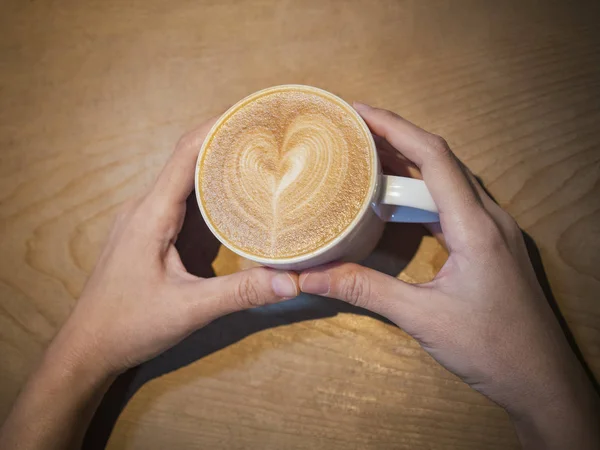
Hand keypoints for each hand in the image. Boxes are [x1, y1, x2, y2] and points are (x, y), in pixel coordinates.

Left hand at [51, 117, 299, 375]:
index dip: (219, 127)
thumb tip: (293, 281)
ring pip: (185, 178)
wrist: (88, 347)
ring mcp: (145, 218)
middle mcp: (146, 207)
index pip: (187, 153)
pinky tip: (233, 196)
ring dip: (218, 165)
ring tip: (258, 156)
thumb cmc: (129, 324)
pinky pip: (181, 199)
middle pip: (188, 158)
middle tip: (267, 134)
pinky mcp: (149, 232)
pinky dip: (208, 190)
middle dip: (226, 141)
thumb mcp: (189, 309)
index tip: (253, 114)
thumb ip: (240, 293)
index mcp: (151, 213)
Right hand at [299, 103, 599, 448]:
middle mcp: (489, 217)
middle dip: (398, 137)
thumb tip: (309, 275)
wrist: (541, 380)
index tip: (359, 112)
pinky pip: (454, 203)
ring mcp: (494, 229)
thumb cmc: (490, 348)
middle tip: (354, 130)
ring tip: (369, 156)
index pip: (435, 157)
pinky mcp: (490, 244)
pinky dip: (423, 191)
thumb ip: (365, 290)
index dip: (396, 127)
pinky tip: (397, 199)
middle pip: (442, 160)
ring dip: (411, 163)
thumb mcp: (422, 318)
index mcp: (476, 226)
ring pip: (449, 180)